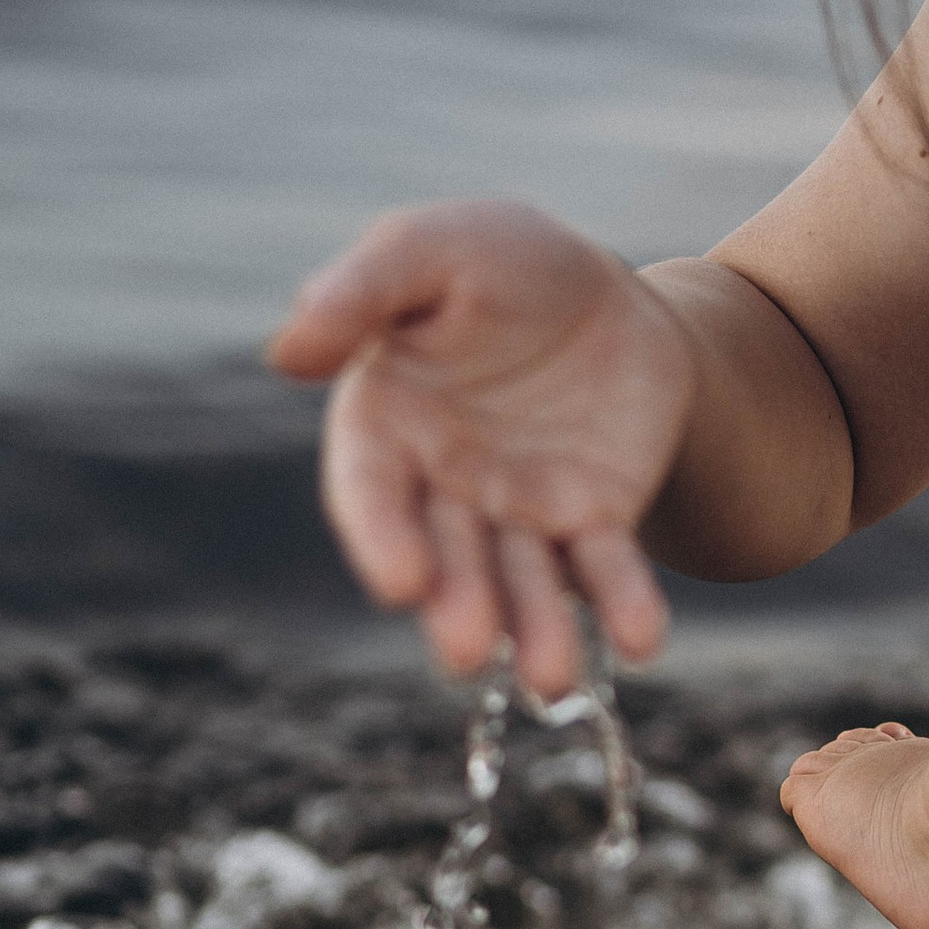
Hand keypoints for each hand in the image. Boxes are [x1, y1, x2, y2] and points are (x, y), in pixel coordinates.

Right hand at [271, 201, 694, 695]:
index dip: (381, 538)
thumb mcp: (433, 248)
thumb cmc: (496, 263)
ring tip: (553, 680)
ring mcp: (516, 516)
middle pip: (446, 557)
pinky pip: (605, 571)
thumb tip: (288, 351)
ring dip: (535, 632)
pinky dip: (621, 607)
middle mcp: (442, 488)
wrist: (605, 290)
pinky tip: (641, 641)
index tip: (402, 583)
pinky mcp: (590, 524)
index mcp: (385, 426)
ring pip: (522, 582)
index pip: (371, 492)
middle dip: (458, 604)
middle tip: (468, 650)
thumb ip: (362, 289)